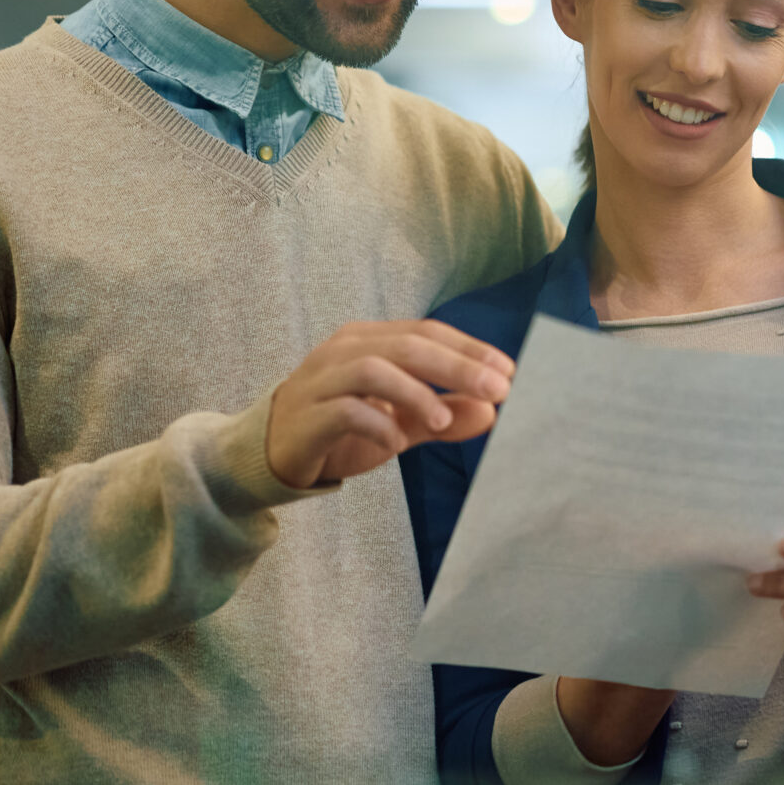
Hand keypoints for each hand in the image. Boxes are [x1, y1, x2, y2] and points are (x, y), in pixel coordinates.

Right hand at [265, 321, 514, 489]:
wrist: (273, 452)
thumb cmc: (341, 429)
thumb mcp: (400, 423)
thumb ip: (442, 416)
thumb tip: (491, 412)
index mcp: (369, 340)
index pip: (427, 332)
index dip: (470, 349)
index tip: (509, 372)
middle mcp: (344, 351)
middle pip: (407, 345)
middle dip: (457, 367)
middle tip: (498, 391)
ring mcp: (321, 380)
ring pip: (373, 369)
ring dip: (416, 393)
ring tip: (443, 422)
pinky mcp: (306, 416)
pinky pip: (345, 411)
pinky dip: (377, 424)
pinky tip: (398, 443)